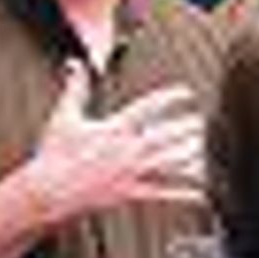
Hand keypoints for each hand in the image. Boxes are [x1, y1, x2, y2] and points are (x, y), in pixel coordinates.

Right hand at [16, 62, 201, 228]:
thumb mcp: (63, 116)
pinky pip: (164, 194)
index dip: (171, 98)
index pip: (149, 108)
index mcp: (114, 129)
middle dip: (190, 128)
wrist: (48, 191)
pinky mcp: (131, 194)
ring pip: (171, 165)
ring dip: (193, 157)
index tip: (186, 93)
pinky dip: (186, 194)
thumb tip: (75, 63)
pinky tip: (204, 192)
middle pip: (168, 136)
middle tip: (207, 122)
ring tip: (210, 151)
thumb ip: (76, 88)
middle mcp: (127, 150)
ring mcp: (131, 174)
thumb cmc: (54, 154)